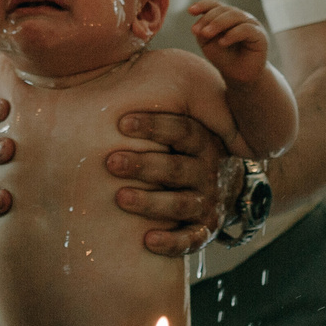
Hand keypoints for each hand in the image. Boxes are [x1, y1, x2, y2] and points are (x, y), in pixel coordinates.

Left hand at [106, 111, 241, 256]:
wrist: (224, 188)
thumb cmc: (184, 150)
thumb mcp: (184, 127)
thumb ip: (160, 108)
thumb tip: (101, 82)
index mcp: (204, 142)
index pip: (184, 130)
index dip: (155, 126)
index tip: (123, 123)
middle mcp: (208, 172)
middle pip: (177, 168)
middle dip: (144, 165)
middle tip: (112, 162)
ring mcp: (207, 203)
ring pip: (180, 204)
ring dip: (150, 202)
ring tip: (121, 197)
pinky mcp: (203, 231)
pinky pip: (190, 240)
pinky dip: (171, 243)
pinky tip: (148, 240)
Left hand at [187, 0, 270, 84]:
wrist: (239, 76)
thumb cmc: (224, 58)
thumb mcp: (208, 44)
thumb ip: (203, 32)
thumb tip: (200, 26)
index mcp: (227, 16)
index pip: (215, 5)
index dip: (203, 5)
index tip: (190, 11)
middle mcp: (240, 17)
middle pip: (223, 9)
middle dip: (209, 18)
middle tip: (197, 31)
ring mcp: (251, 24)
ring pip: (235, 16)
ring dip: (218, 24)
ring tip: (206, 34)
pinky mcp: (260, 35)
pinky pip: (246, 29)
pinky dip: (232, 34)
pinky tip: (222, 43)